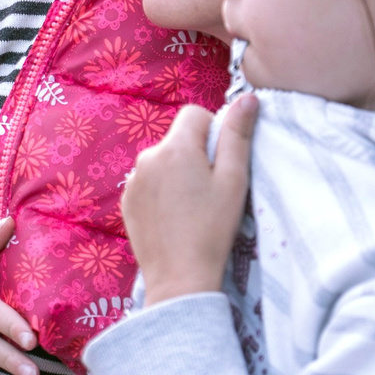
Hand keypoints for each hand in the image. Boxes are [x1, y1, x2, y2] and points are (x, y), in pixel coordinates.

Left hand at [122, 95, 255, 301]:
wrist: (179, 276)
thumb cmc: (213, 227)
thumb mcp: (234, 179)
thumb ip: (238, 134)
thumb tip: (248, 98)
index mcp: (175, 147)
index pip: (195, 114)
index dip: (213, 132)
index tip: (221, 163)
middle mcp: (147, 157)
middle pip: (177, 139)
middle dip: (195, 154)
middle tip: (210, 190)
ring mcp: (133, 180)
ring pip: (163, 161)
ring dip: (177, 173)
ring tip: (192, 208)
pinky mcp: (127, 201)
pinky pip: (149, 183)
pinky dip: (162, 192)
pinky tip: (175, 218)